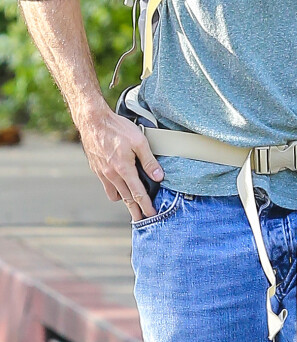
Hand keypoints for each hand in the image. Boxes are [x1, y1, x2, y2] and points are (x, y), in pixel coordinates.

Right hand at [77, 100, 163, 220]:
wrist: (93, 121)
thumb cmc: (117, 128)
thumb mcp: (139, 141)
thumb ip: (149, 160)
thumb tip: (158, 176)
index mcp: (124, 169)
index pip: (138, 194)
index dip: (146, 206)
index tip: (152, 215)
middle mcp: (112, 175)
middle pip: (126, 199)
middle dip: (135, 210)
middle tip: (142, 220)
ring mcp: (102, 173)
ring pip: (114, 194)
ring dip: (124, 200)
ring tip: (133, 202)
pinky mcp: (96, 169)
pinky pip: (106, 186)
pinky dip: (114, 189)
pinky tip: (120, 185)